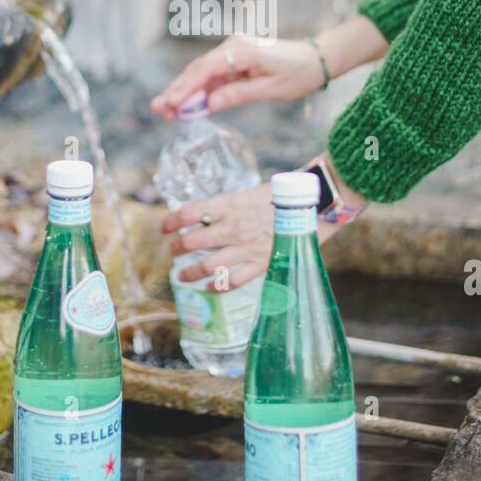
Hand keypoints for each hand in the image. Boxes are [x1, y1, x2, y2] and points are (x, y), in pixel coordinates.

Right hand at [151, 35, 324, 120]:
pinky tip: (186, 105)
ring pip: (202, 73)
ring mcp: (232, 53)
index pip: (206, 69)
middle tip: (158, 108)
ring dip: (185, 92)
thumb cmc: (298, 74)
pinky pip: (213, 76)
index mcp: (241, 51)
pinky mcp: (235, 61)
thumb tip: (208, 104)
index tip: (170, 103)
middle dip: (177, 90)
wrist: (315, 60)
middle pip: (198, 70)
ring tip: (166, 111)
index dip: (186, 88)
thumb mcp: (270, 89)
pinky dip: (199, 91)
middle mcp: (232, 47)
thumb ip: (238, 94)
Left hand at [159, 174, 352, 291]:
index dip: (171, 221)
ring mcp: (246, 247)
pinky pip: (231, 282)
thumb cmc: (285, 194)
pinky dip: (216, 287)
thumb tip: (211, 215)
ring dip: (189, 273)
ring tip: (182, 276)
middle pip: (192, 241)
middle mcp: (233, 226)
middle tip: (174, 251)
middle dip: (177, 248)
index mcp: (230, 204)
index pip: (189, 212)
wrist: (315, 204)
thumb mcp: (251, 193)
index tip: (164, 227)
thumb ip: (230, 206)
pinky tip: (209, 288)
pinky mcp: (261, 263)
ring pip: (206, 266)